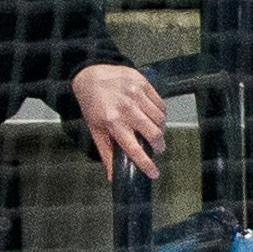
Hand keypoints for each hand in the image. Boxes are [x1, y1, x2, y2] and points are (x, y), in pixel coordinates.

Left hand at [72, 62, 166, 179]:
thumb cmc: (93, 104)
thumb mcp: (95, 130)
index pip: (134, 149)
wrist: (91, 75)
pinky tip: (153, 116)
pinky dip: (160, 114)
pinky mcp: (144, 85)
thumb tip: (112, 176)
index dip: (146, 164)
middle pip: (155, 134)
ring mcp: (136, 95)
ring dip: (160, 129)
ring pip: (161, 120)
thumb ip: (106, 154)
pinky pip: (162, 105)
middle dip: (159, 146)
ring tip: (153, 130)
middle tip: (157, 148)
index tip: (154, 173)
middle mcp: (126, 109)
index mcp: (112, 122)